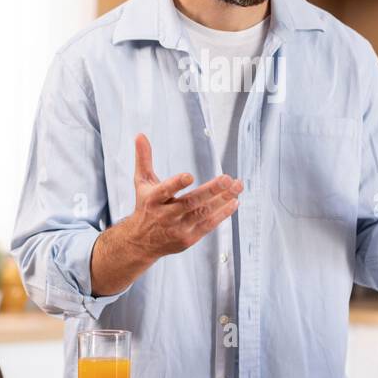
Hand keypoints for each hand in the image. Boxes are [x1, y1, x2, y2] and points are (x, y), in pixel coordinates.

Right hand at [89, 134, 242, 296]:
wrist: (140, 242)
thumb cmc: (145, 206)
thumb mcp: (141, 183)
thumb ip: (143, 159)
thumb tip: (140, 135)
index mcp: (153, 199)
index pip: (165, 191)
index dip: (176, 184)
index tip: (189, 176)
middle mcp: (165, 215)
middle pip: (190, 203)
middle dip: (211, 191)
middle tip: (227, 179)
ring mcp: (177, 228)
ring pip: (203, 213)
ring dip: (222, 200)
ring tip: (237, 187)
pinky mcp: (188, 239)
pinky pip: (208, 225)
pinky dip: (222, 214)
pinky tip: (234, 202)